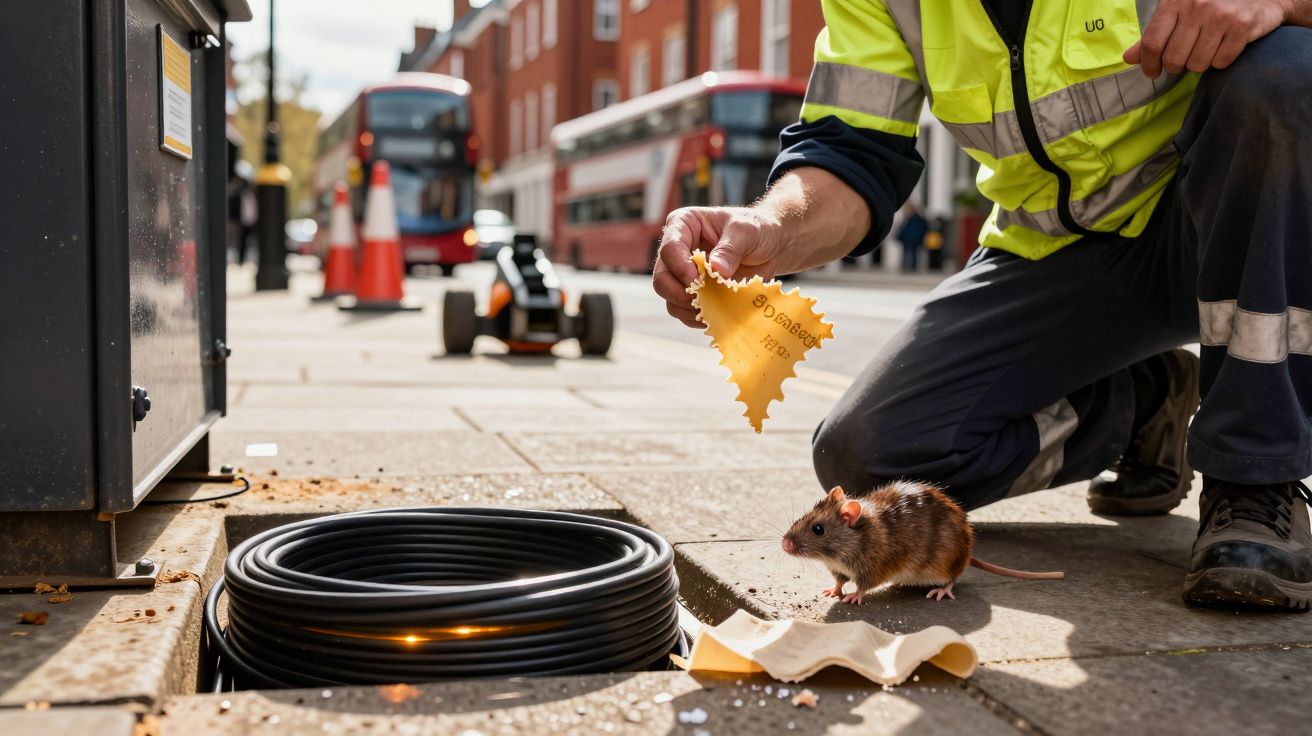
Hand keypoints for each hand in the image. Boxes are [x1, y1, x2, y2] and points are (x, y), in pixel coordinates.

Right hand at [652, 206, 783, 327]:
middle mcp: (677, 249)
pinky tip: (712, 316)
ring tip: (709, 309)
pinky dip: (695, 316)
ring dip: (686, 308)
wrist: (770, 247)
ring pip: (668, 297)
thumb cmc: (756, 230)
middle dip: (678, 292)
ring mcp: (683, 273)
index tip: (697, 280)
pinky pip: (683, 310)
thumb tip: (716, 269)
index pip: (670, 248)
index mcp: (684, 224)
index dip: (679, 266)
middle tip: (700, 300)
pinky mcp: (693, 291)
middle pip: (661, 277)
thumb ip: (730, 249)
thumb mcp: (746, 231)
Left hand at [1124, 0, 1288, 77]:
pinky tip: (1223, 46)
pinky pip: (1220, 62)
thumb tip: (1128, 59)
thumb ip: (1154, 34)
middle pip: (1174, 59)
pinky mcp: (1242, 26)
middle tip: (1183, 59)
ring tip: (1205, 48)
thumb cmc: (1212, 3)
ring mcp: (1221, 15)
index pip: (1152, 43)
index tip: (1152, 72)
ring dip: (1199, 64)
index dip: (1148, 64)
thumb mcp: (1178, 11)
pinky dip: (1220, 61)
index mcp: (1175, 0)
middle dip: (1176, 66)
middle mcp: (1197, 6)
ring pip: (1197, 64)